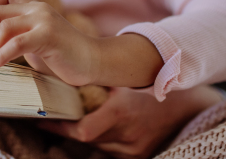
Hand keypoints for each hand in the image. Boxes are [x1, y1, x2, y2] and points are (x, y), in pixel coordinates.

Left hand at [0, 0, 98, 85]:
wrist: (94, 61)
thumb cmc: (64, 55)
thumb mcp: (36, 42)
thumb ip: (18, 35)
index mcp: (35, 7)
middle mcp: (38, 9)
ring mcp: (44, 19)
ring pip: (5, 25)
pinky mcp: (49, 35)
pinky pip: (18, 42)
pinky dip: (3, 53)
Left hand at [38, 85, 222, 158]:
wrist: (185, 108)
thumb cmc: (149, 91)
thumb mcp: (124, 84)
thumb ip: (100, 83)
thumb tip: (67, 76)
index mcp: (120, 115)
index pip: (81, 131)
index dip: (59, 129)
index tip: (41, 121)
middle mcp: (125, 137)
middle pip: (84, 142)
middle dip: (65, 132)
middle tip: (47, 121)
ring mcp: (132, 151)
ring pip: (95, 149)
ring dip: (82, 139)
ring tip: (64, 126)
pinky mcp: (137, 157)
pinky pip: (109, 154)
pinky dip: (98, 145)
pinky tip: (89, 134)